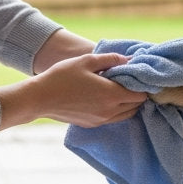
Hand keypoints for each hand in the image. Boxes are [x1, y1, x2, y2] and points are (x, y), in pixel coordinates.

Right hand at [0, 52, 146, 128]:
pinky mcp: (93, 124)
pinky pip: (113, 119)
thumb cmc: (62, 76)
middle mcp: (110, 111)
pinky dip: (117, 110)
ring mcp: (101, 120)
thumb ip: (110, 59)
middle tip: (130, 82)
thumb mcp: (87, 61)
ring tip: (120, 89)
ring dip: (128, 103)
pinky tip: (107, 98)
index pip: (140, 95)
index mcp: (111, 94)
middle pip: (136, 106)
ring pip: (126, 114)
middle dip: (137, 94)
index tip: (138, 76)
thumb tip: (128, 59)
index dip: (143, 85)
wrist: (40, 98)